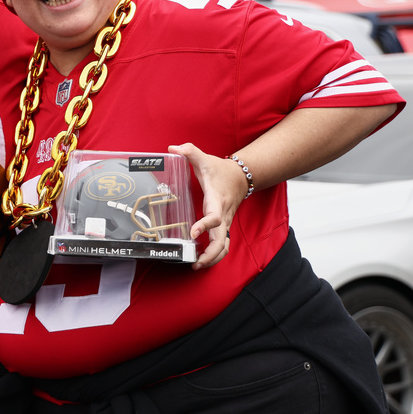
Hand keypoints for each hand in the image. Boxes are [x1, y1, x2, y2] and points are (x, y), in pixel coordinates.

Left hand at [168, 143, 248, 270]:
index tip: (192, 233)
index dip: (205, 226)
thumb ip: (190, 151)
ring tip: (196, 266)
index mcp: (216, 200)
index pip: (214, 217)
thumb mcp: (205, 159)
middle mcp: (223, 215)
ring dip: (213, 258)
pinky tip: (200, 259)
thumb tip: (173, 148)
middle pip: (221, 240)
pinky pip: (221, 244)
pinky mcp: (223, 226)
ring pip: (224, 246)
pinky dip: (213, 254)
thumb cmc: (221, 170)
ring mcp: (225, 223)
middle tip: (195, 263)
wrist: (242, 176)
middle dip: (210, 254)